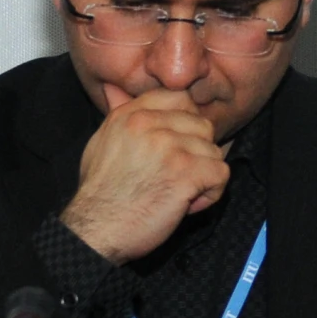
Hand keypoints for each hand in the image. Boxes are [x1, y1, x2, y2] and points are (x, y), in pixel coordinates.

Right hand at [60, 86, 229, 263]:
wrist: (96, 229)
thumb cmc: (100, 192)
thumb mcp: (101, 142)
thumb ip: (117, 113)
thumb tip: (114, 88)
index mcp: (131, 115)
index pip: (180, 98)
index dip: (188, 122)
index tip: (178, 146)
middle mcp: (150, 124)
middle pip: (203, 125)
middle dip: (198, 153)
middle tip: (177, 176)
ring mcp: (170, 147)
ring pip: (214, 151)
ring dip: (203, 176)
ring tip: (178, 193)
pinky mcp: (186, 173)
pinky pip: (221, 174)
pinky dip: (210, 193)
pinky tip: (188, 204)